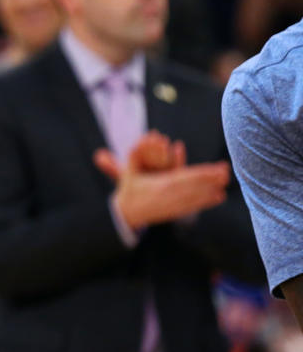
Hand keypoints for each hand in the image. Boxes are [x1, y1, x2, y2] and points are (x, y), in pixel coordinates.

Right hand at [94, 136, 229, 230]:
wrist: (125, 214)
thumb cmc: (129, 189)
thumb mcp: (129, 171)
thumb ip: (136, 154)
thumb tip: (147, 136)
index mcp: (160, 184)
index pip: (186, 177)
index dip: (203, 173)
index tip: (217, 169)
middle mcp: (169, 196)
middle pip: (195, 187)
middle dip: (211, 180)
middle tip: (226, 173)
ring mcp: (173, 206)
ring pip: (197, 197)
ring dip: (212, 190)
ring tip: (225, 183)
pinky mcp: (175, 213)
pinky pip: (194, 206)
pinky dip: (207, 202)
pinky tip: (219, 197)